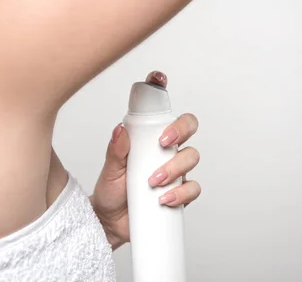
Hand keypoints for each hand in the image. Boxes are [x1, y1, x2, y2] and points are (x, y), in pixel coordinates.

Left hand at [90, 71, 200, 250]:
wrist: (111, 222)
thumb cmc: (110, 191)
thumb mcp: (109, 169)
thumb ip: (115, 150)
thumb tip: (120, 130)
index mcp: (148, 138)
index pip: (160, 111)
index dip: (162, 91)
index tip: (158, 79)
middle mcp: (165, 151)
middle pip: (188, 127)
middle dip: (180, 130)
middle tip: (163, 142)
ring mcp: (175, 170)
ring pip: (191, 157)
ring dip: (174, 168)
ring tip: (153, 182)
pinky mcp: (180, 192)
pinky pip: (192, 187)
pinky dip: (181, 192)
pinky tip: (164, 199)